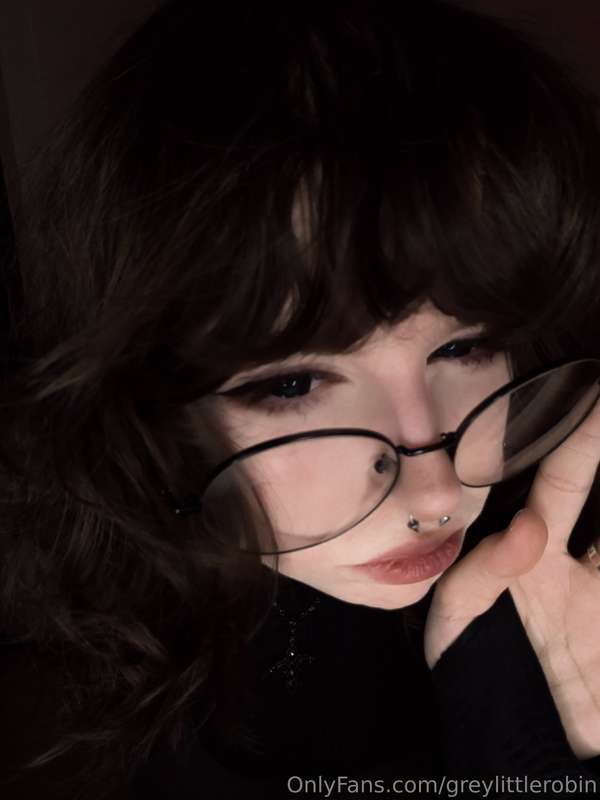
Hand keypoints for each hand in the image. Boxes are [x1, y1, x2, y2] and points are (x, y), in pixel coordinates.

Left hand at [424, 394, 599, 759]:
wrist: (522, 752)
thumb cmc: (477, 680)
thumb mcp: (458, 628)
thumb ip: (482, 575)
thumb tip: (527, 527)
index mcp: (530, 553)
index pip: (555, 481)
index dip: (570, 434)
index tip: (588, 390)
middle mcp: (577, 561)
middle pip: (599, 488)